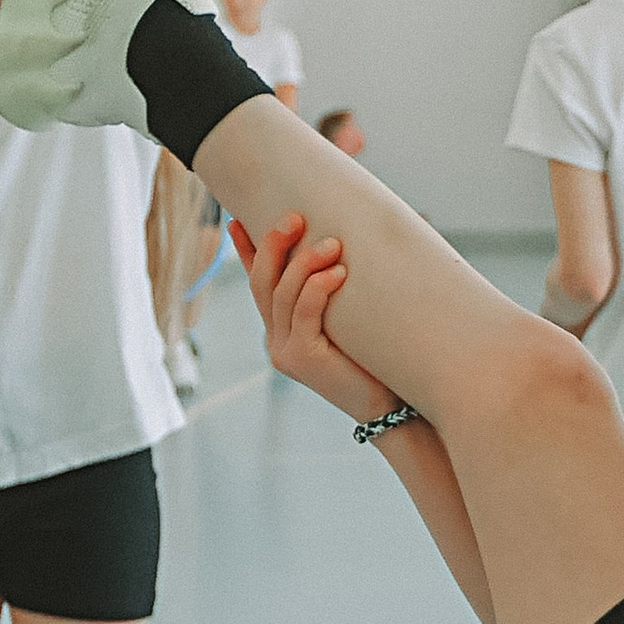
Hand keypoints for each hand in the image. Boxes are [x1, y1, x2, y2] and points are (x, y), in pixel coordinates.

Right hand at [231, 213, 396, 425]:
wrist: (388, 406)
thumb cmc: (377, 358)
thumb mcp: (350, 319)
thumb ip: (336, 293)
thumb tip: (345, 246)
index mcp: (283, 329)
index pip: (257, 284)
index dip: (245, 251)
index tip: (235, 220)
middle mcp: (276, 339)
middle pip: (261, 282)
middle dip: (273, 245)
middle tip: (295, 217)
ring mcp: (284, 350)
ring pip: (282, 294)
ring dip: (305, 263)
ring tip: (332, 244)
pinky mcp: (300, 358)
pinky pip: (303, 312)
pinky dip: (319, 287)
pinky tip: (338, 273)